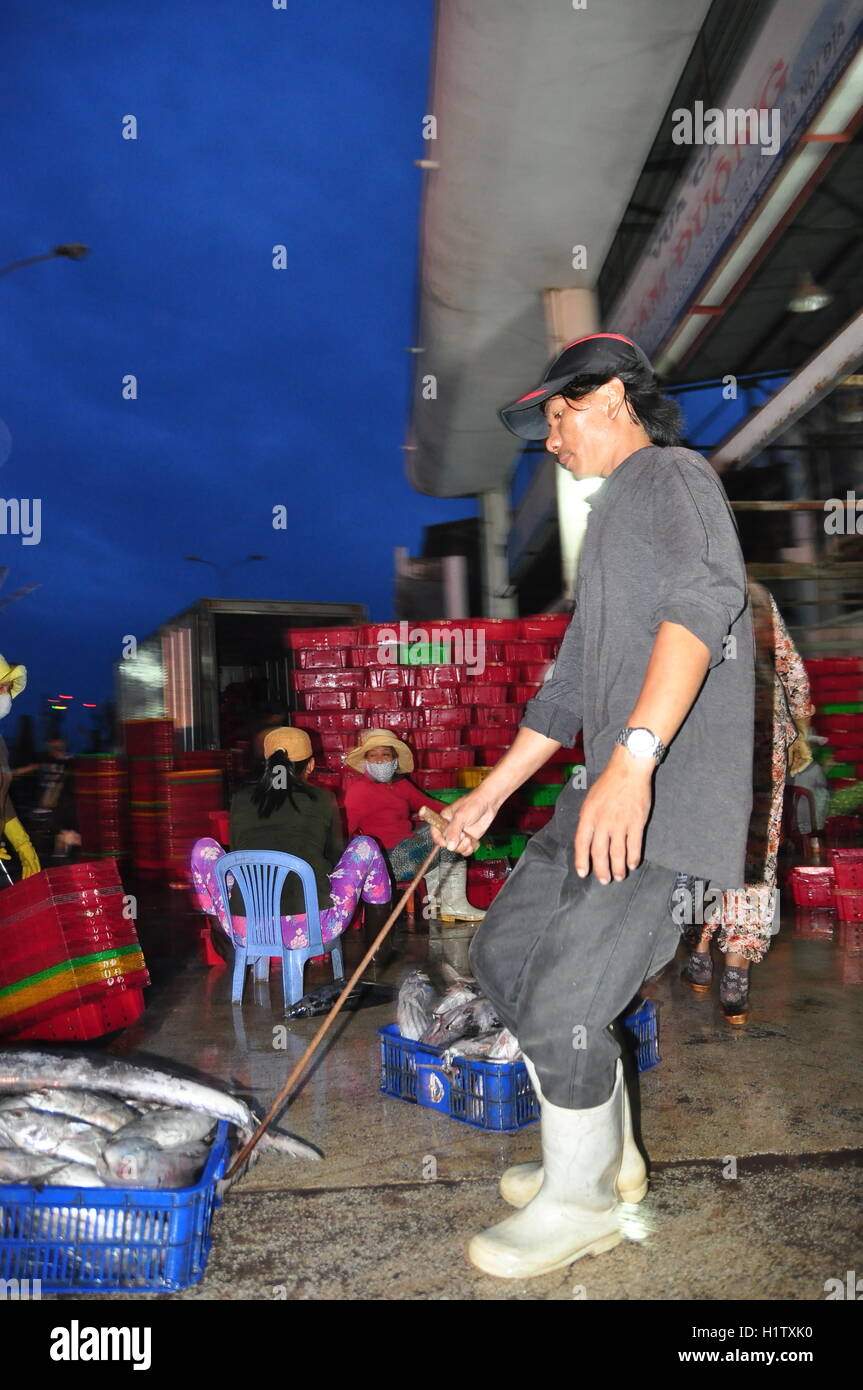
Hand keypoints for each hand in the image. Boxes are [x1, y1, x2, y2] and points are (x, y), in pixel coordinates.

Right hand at [428, 787, 498, 856]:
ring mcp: (460, 834)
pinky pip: (466, 850)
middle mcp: (451, 828)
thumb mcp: (461, 816)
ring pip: (456, 848)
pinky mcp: (469, 838)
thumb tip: (449, 846)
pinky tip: (473, 843)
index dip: (439, 840)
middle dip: (455, 844)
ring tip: (469, 839)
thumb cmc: (473, 803)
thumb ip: (453, 831)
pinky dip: (469, 849)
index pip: (436, 833)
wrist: (489, 802)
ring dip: (463, 847)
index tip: (446, 843)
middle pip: (447, 844)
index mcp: (444, 820)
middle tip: (464, 836)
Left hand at [573, 745, 653, 883]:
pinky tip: (633, 864)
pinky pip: (634, 846)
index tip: (583, 873)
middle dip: (601, 870)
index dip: (581, 860)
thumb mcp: (590, 799)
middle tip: (604, 880)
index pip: (581, 843)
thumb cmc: (608, 783)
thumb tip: (586, 839)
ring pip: (617, 853)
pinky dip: (633, 858)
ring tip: (619, 876)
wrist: (628, 770)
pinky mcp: (636, 822)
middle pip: (599, 852)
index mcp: (588, 815)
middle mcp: (602, 821)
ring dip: (618, 868)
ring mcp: (620, 823)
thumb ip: (588, 819)